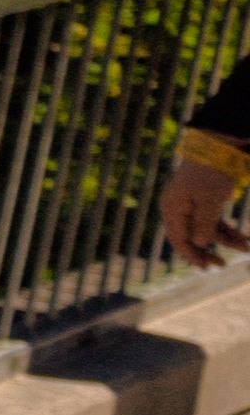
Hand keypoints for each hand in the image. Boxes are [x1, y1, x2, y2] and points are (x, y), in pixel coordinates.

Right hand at [167, 147, 236, 267]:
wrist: (219, 146)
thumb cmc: (212, 173)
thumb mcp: (211, 200)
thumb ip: (204, 224)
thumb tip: (199, 245)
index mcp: (172, 207)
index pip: (178, 238)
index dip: (190, 254)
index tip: (205, 267)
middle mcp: (177, 208)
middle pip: (189, 237)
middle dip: (207, 251)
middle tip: (222, 265)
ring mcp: (190, 205)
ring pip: (205, 231)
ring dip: (225, 240)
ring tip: (246, 247)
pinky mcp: (203, 201)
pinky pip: (213, 222)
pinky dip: (227, 230)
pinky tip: (243, 239)